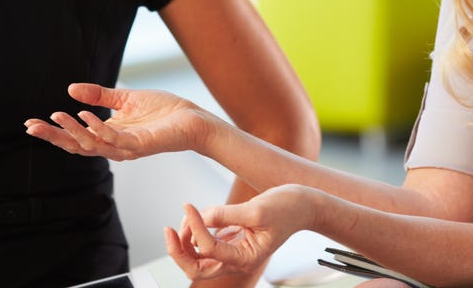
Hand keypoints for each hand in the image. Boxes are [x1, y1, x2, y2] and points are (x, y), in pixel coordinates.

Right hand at [24, 83, 211, 159]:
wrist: (191, 117)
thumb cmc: (163, 110)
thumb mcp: (124, 99)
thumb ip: (99, 96)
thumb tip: (70, 89)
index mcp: (108, 135)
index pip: (75, 137)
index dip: (53, 132)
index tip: (30, 123)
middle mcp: (113, 145)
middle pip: (77, 145)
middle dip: (54, 137)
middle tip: (32, 126)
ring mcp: (126, 147)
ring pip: (92, 144)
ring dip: (73, 130)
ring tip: (56, 115)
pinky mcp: (140, 145)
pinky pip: (114, 139)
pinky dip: (98, 128)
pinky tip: (85, 115)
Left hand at [166, 186, 317, 279]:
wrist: (304, 205)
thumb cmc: (288, 208)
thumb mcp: (257, 209)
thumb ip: (226, 215)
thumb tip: (201, 216)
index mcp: (246, 259)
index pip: (208, 250)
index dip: (195, 228)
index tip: (189, 206)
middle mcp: (237, 261)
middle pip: (196, 268)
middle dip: (178, 251)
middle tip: (168, 230)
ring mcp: (234, 253)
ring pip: (198, 258)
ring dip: (186, 239)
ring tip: (187, 214)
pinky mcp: (233, 241)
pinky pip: (207, 245)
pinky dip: (198, 232)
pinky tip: (199, 217)